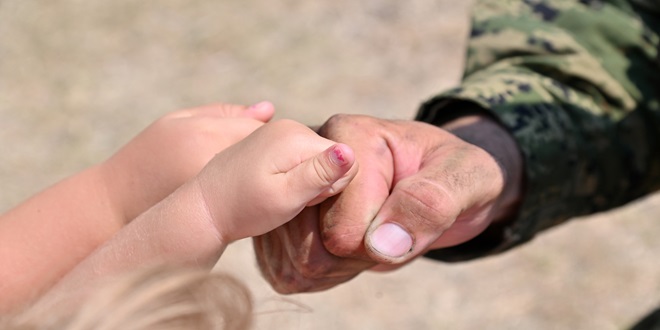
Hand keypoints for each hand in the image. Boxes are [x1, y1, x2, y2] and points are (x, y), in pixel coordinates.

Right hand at [101, 102, 273, 223]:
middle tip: (271, 155)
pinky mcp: (218, 215)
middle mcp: (214, 164)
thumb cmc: (146, 157)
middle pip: (263, 156)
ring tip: (257, 174)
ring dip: (264, 175)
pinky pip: (251, 201)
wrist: (115, 208)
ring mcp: (217, 193)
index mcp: (203, 135)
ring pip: (260, 180)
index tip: (264, 135)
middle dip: (269, 154)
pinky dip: (253, 194)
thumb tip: (269, 110)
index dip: (264, 131)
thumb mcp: (175, 122)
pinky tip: (245, 192)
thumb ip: (223, 113)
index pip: (256, 129)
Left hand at [195, 119, 357, 242]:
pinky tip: (271, 187)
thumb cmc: (246, 208)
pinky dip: (293, 177)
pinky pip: (301, 159)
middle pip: (333, 158)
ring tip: (277, 193)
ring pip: (318, 160)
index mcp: (295, 135)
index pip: (347, 161)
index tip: (302, 198)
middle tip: (287, 198)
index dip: (330, 187)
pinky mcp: (271, 141)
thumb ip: (321, 174)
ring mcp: (278, 131)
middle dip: (319, 184)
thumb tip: (350, 151)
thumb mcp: (287, 197)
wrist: (204, 208)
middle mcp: (288, 126)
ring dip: (306, 182)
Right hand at [253, 113, 522, 292]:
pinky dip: (324, 273)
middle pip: (314, 248)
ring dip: (343, 265)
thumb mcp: (469, 177)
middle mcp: (311, 159)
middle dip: (360, 255)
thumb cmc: (457, 174)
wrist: (443, 183)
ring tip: (372, 232)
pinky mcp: (287, 217)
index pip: (343, 227)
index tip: (405, 210)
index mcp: (348, 137)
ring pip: (299, 262)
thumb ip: (431, 202)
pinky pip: (289, 270)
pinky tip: (350, 246)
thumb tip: (381, 244)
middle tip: (391, 226)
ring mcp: (294, 190)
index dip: (382, 239)